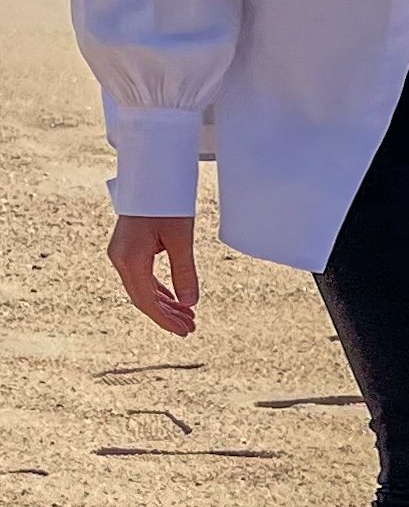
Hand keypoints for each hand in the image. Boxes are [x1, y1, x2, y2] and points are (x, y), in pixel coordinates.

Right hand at [109, 214, 198, 335]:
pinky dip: (158, 290)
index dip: (165, 319)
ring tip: (187, 317)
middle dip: (167, 315)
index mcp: (130, 258)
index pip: (146, 300)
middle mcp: (120, 258)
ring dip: (164, 304)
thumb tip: (190, 303)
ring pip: (142, 288)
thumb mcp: (181, 238)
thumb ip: (184, 271)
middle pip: (142, 297)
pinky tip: (174, 300)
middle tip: (190, 328)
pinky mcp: (128, 249)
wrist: (152, 175)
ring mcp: (122, 254)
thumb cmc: (167, 202)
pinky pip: (142, 277)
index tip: (184, 331)